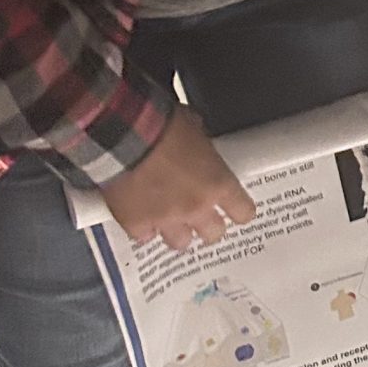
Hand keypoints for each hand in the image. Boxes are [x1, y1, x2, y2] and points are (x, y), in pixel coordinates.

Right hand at [102, 107, 257, 250]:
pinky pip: (144, 236)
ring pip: (180, 242)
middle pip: (214, 234)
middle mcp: (196, 207)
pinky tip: (139, 214)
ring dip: (176, 230)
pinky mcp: (136, 224)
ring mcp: (166, 219)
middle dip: (207, 224)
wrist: (123, 132)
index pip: (244, 212)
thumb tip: (200, 149)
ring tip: (169, 217)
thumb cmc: (161, 124)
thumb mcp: (194, 127)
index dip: (238, 210)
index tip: (233, 208)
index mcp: (218, 183)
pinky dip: (142, 227)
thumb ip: (202, 148)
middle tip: (199, 212)